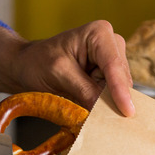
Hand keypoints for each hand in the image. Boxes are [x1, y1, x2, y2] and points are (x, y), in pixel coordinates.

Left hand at [0, 21, 134, 116]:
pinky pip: (112, 96)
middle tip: (101, 120)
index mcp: (99, 34)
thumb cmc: (37, 63)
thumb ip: (85, 91)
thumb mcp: (59, 75)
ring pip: (119, 90)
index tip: (127, 112)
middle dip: (114, 100)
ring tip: (85, 110)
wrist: (26, 66)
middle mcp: (111, 44)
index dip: (121, 91)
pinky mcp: (108, 77)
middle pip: (121, 79)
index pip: (114, 66)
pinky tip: (90, 110)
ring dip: (107, 104)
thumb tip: (105, 112)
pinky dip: (103, 106)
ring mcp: (111, 61)